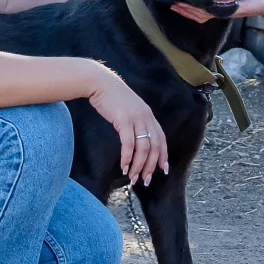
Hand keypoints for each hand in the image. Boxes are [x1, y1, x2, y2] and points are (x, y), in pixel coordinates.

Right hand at [85, 66, 167, 184]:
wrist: (100, 82)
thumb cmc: (112, 98)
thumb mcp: (129, 110)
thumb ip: (135, 122)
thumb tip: (135, 140)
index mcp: (148, 115)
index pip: (161, 139)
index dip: (163, 155)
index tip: (163, 169)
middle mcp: (146, 117)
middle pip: (154, 146)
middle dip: (150, 166)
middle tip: (145, 180)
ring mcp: (136, 118)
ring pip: (143, 147)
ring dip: (138, 165)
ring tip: (133, 177)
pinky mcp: (124, 120)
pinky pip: (128, 143)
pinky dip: (127, 157)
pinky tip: (124, 167)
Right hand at [171, 0, 263, 23]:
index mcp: (224, 1)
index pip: (202, 3)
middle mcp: (224, 8)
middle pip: (198, 11)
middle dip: (183, 8)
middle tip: (171, 2)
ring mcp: (229, 10)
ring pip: (203, 14)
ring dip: (189, 10)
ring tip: (176, 5)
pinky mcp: (236, 9)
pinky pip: (216, 11)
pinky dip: (203, 10)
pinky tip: (194, 6)